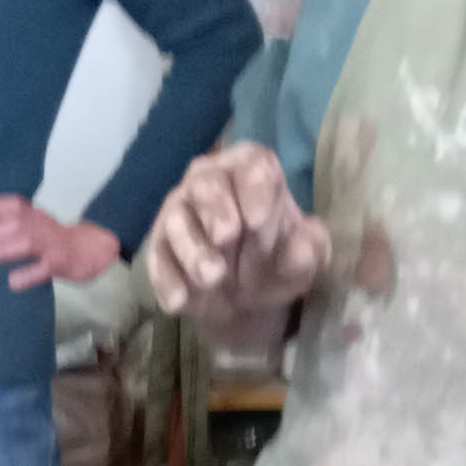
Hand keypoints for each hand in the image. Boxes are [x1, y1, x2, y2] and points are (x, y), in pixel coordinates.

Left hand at [0, 198, 120, 292]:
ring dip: (4, 248)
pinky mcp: (60, 264)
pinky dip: (28, 275)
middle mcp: (42, 224)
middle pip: (16, 223)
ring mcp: (51, 244)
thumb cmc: (52, 239)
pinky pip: (43, 269)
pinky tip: (12, 282)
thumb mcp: (33, 223)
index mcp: (34, 213)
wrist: (93, 249)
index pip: (13, 204)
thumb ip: (7, 224)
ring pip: (27, 242)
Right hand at [146, 144, 329, 323]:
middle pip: (206, 182)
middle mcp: (210, 182)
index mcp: (251, 171)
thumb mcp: (305, 257)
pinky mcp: (159, 250)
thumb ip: (309, 247)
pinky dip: (167, 279)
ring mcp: (180, 214)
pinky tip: (180, 302)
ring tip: (213, 277)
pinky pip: (157, 259)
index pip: (251, 164)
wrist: (247, 300)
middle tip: (228, 236)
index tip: (259, 219)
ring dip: (193, 248)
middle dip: (216, 208)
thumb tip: (300, 246)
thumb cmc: (277, 261)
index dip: (254, 188)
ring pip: (176, 219)